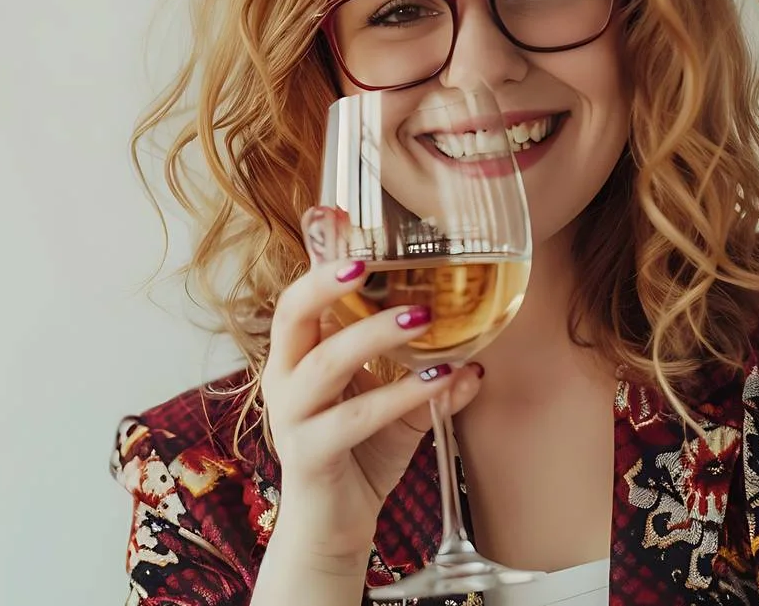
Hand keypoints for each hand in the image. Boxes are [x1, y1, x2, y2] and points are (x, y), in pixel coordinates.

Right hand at [259, 251, 484, 567]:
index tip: (343, 225)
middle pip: (292, 317)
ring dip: (375, 335)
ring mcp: (291, 418)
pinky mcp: (309, 454)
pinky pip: (356, 417)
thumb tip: (474, 360)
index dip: (318, 264)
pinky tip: (440, 379)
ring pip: (326, 363)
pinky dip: (401, 395)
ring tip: (422, 317)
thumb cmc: (356, 461)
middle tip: (367, 261)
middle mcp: (284, 382)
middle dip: (326, 284)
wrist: (332, 533)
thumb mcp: (392, 414)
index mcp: (296, 361)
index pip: (298, 301)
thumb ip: (424, 384)